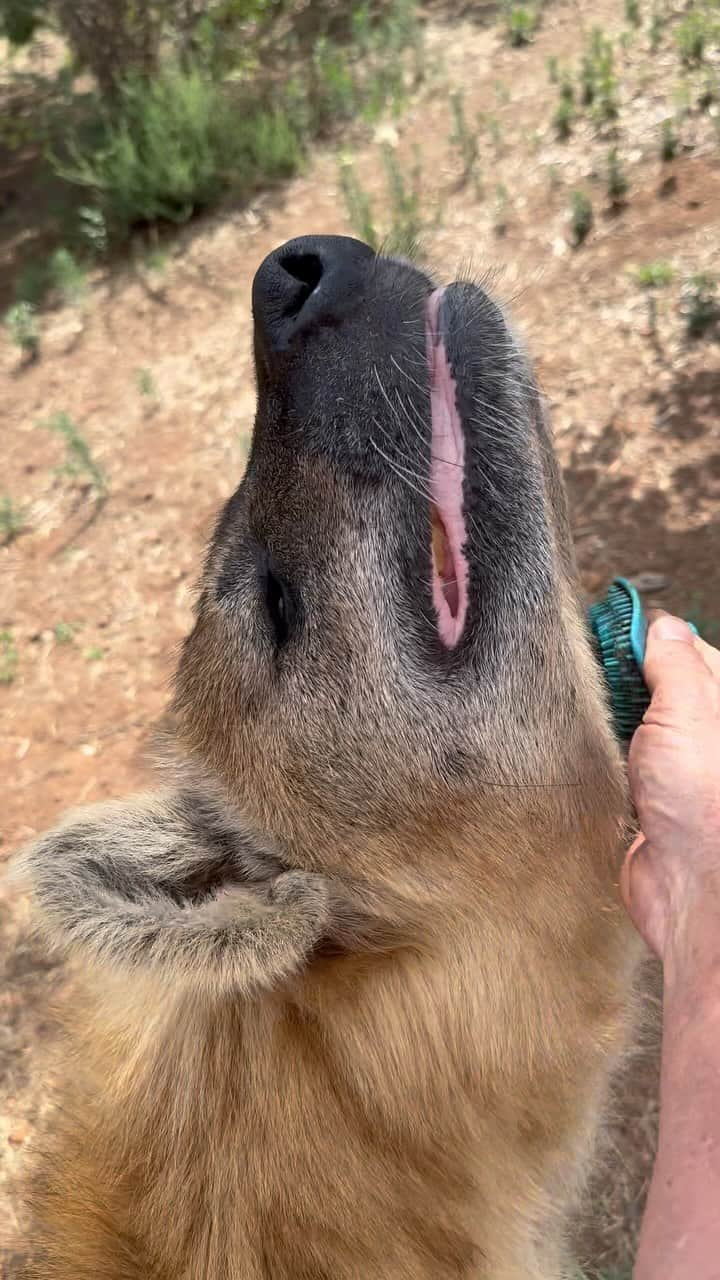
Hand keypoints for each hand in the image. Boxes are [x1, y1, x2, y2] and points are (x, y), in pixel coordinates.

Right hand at [621, 614, 719, 972]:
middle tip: (598, 673)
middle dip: (630, 681)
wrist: (690, 886)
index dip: (654, 642)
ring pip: (640, 725)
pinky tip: (595, 751)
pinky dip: (607, 755)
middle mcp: (707, 739)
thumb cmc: (705, 805)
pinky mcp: (652, 800)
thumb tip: (664, 627)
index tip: (614, 632)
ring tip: (594, 712)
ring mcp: (680, 770)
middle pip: (663, 689)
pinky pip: (624, 762)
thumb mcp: (688, 709)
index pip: (692, 654)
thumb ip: (674, 662)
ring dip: (615, 719)